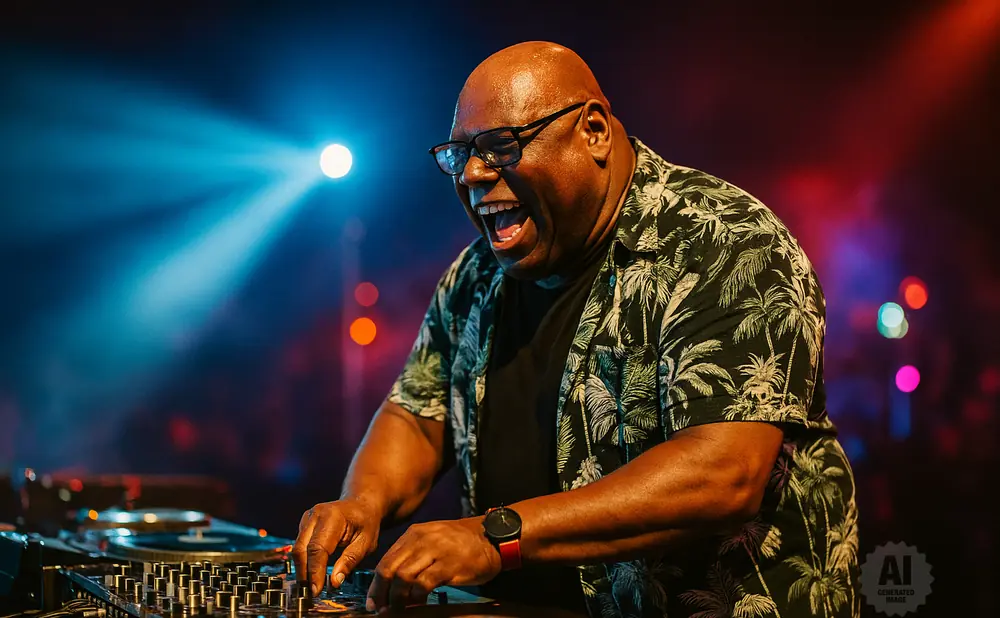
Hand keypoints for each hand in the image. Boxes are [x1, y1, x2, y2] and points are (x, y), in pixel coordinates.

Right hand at [292, 498, 382, 595]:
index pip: (318, 548)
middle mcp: (315, 515)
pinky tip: (310, 575)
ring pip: (297, 549)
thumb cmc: (366, 523)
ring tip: (310, 587)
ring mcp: (308, 518)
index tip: (316, 590)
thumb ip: (350, 561)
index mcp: (332, 516)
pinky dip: (303, 561)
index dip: (315, 572)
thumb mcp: (366, 543)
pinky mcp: (305, 524)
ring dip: (302, 569)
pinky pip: (299, 545)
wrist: (361, 504)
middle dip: (305, 573)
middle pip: (302, 549)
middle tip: (311, 593)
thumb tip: (334, 582)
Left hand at [366, 517, 500, 613]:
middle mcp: (421, 540)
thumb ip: (413, 556)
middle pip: (390, 569)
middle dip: (381, 593)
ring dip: (397, 598)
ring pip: (403, 577)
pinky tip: (418, 603)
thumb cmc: (461, 543)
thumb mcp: (432, 540)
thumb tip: (393, 583)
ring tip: (398, 609)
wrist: (491, 536)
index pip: (386, 560)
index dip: (376, 585)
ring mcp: (435, 551)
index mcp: (414, 535)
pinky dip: (416, 596)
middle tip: (380, 610)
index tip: (373, 601)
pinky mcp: (450, 564)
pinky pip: (424, 583)